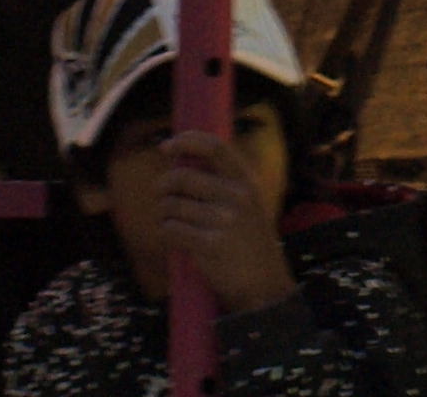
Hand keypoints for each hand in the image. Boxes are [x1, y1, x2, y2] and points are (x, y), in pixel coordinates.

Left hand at [150, 128, 298, 315]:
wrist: (265, 286)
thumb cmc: (251, 244)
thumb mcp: (250, 205)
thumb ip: (225, 185)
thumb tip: (183, 164)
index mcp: (247, 181)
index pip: (215, 146)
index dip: (187, 141)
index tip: (167, 146)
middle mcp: (236, 196)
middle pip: (183, 177)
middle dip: (163, 186)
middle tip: (161, 195)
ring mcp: (223, 220)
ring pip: (172, 205)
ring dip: (163, 214)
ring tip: (170, 222)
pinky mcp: (208, 245)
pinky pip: (171, 230)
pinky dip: (165, 233)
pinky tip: (173, 239)